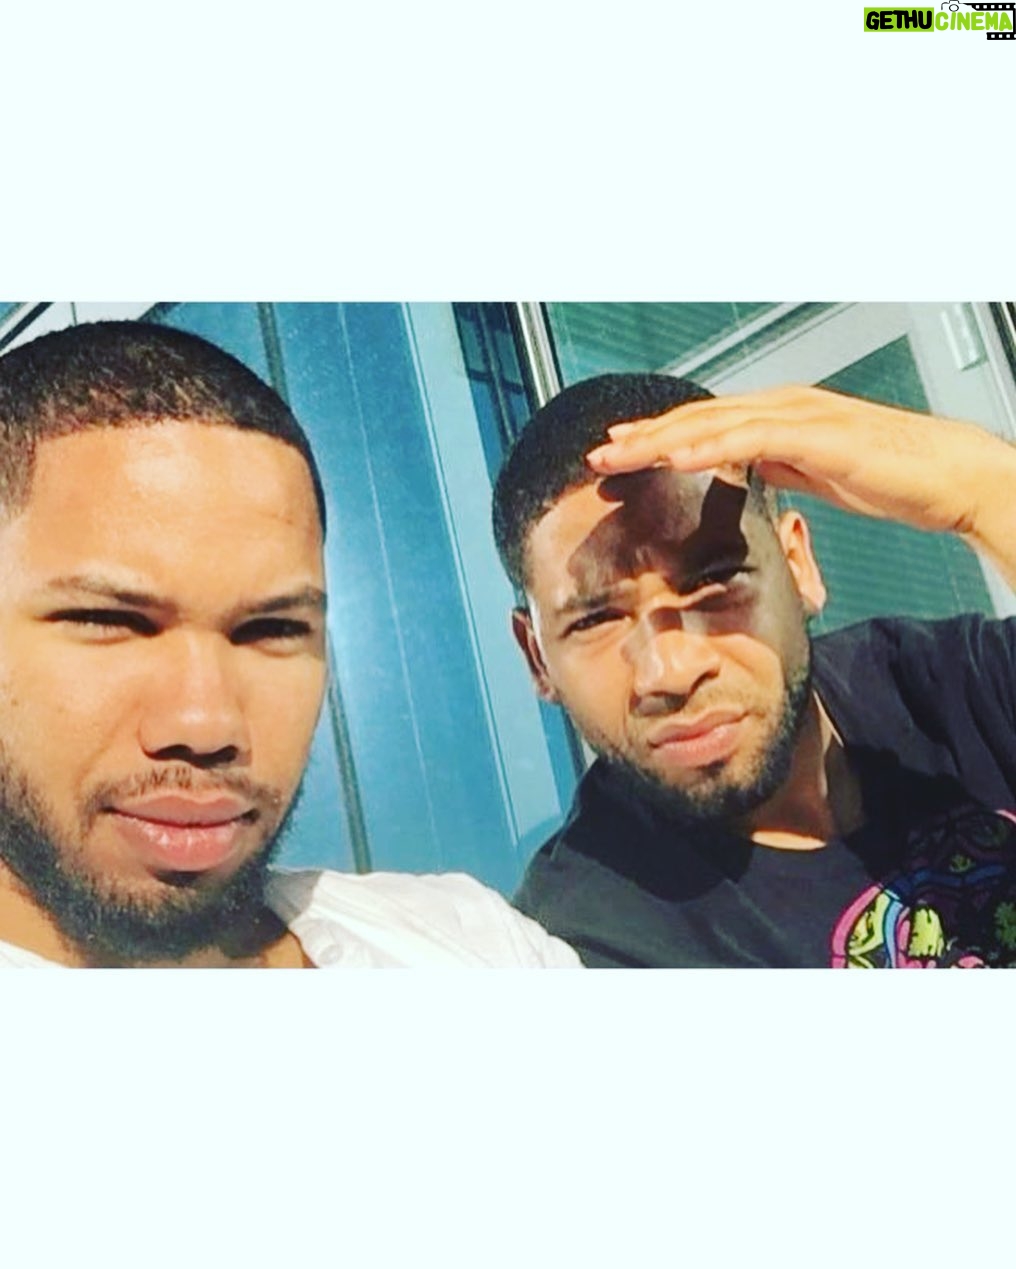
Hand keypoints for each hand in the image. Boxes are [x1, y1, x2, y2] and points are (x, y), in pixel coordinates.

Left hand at [586, 385, 1008, 539]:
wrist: (947, 475)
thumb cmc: (890, 474)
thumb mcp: (817, 472)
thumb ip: (778, 465)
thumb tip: (742, 469)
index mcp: (781, 417)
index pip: (707, 424)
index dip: (660, 437)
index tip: (620, 452)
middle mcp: (784, 407)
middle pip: (699, 418)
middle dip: (645, 437)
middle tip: (600, 454)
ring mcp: (801, 416)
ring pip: (716, 423)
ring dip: (663, 441)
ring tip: (621, 456)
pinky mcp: (819, 436)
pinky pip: (754, 439)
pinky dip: (710, 447)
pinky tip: (677, 459)